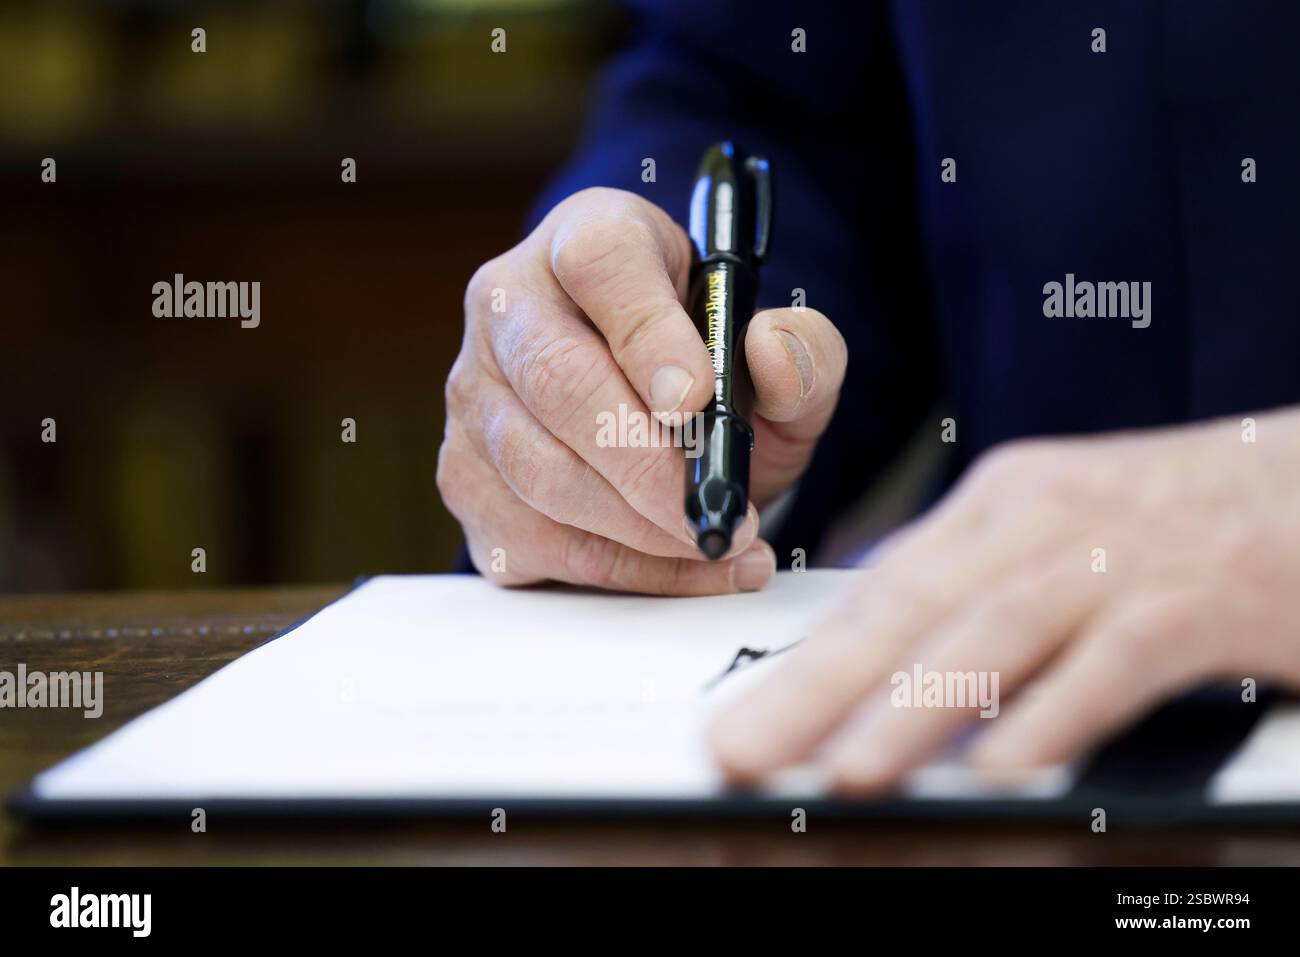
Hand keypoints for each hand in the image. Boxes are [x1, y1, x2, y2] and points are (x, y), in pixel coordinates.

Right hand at [438, 188, 846, 593]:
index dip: (647, 335)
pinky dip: (621, 570)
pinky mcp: (465, 476)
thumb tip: (772, 351)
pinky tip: (684, 568)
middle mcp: (510, 305)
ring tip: (718, 541)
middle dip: (645, 463)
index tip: (697, 402)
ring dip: (638, 528)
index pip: (599, 262)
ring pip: (539, 472)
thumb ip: (804, 348)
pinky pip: (535, 538)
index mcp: (588, 238)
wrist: (648, 411)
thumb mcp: (773, 354)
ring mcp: (475, 393)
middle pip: (556, 379)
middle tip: (717, 510)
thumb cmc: (705, 369)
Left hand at [709, 408, 1299, 790]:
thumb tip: (876, 641)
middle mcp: (1043, 516)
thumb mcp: (1053, 529)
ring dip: (918, 706)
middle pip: (910, 606)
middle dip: (818, 687)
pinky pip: (1117, 660)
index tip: (741, 718)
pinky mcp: (1204, 597)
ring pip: (996, 629)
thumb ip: (968, 583)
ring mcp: (1120, 552)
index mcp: (997, 502)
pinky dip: (1058, 710)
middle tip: (747, 750)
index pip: (877, 589)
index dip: (802, 660)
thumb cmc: (1172, 515)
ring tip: (851, 770)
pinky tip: (1008, 764)